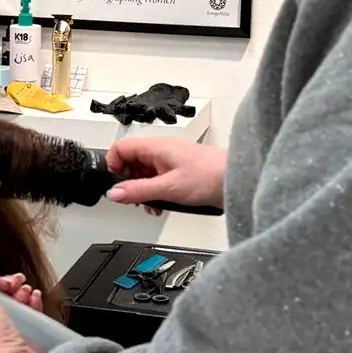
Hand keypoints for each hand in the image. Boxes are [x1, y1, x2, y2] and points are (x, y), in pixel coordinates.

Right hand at [105, 138, 226, 210]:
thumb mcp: (168, 188)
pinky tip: (161, 205)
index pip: (121, 148)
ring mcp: (170, 162)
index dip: (113, 165)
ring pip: (144, 173)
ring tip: (150, 205)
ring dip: (142, 190)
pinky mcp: (179, 173)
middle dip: (128, 182)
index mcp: (156, 147)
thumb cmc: (211, 175)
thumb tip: (114, 193)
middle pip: (131, 162)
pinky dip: (155, 193)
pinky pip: (158, 180)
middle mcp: (161, 151)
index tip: (115, 184)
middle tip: (132, 198)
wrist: (237, 179)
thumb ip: (139, 191)